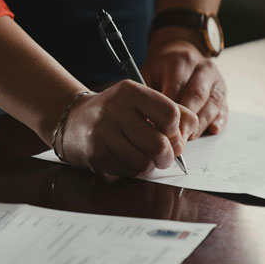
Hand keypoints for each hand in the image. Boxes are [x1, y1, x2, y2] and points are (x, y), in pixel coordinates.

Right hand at [60, 80, 198, 176]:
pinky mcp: (96, 155)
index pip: (170, 114)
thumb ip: (172, 111)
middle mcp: (115, 110)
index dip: (176, 129)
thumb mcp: (141, 100)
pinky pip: (129, 171)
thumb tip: (190, 132)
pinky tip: (128, 159)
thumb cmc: (116, 111)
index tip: (170, 132)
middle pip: (160, 144)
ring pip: (145, 162)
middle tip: (165, 155)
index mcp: (131, 92)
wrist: (74, 120)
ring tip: (146, 157)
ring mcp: (103, 133)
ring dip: (151, 165)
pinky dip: (135, 170)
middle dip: (168, 156)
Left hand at [142, 34, 227, 137]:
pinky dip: (219, 121)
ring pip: (213, 104)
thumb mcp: (149, 75)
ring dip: (201, 124)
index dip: (169, 113)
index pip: (176, 90)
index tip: (160, 130)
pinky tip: (212, 130)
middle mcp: (203, 68)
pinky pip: (224, 108)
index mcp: (181, 61)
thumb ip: (148, 96)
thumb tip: (147, 123)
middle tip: (176, 140)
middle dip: (186, 121)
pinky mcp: (223, 92)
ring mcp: (217, 80)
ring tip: (189, 138)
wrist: (179, 53)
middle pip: (197, 97)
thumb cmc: (161, 70)